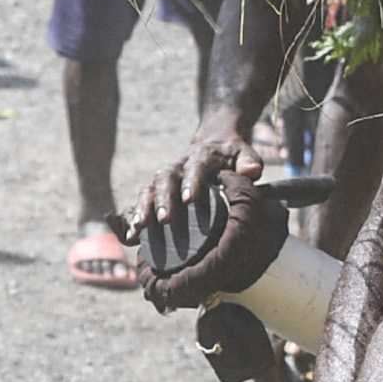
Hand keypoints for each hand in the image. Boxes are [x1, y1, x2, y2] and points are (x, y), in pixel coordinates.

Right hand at [134, 124, 256, 248]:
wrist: (213, 143)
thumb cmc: (230, 155)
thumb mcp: (243, 154)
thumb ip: (248, 162)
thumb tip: (252, 172)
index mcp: (200, 157)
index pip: (195, 168)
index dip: (191, 182)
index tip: (189, 199)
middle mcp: (177, 167)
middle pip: (165, 180)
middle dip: (163, 200)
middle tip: (164, 220)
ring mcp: (164, 179)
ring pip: (149, 190)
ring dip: (143, 210)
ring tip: (139, 229)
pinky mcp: (156, 191)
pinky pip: (141, 203)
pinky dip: (134, 219)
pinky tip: (130, 238)